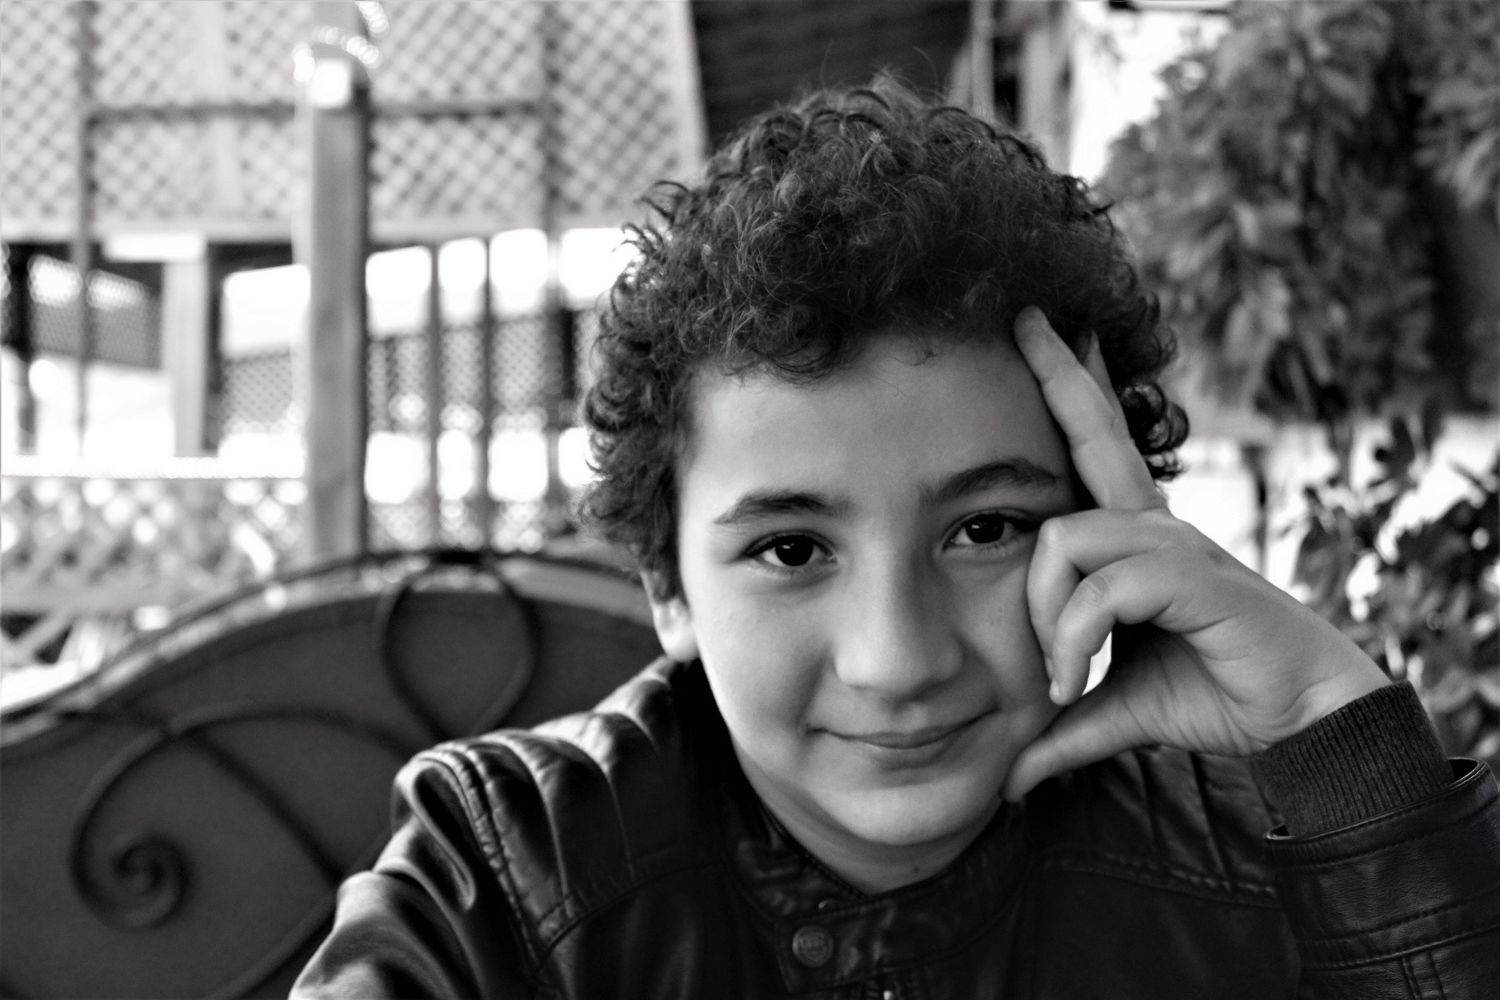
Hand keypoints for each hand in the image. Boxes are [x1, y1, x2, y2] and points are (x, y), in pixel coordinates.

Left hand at [1002, 307, 1387, 801]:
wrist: (1298, 720)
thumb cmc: (1214, 695)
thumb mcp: (1118, 706)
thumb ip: (1062, 726)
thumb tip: (1007, 777)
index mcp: (1137, 540)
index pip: (1094, 451)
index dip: (1072, 391)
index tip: (1051, 332)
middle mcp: (1154, 527)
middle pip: (1093, 436)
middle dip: (1057, 374)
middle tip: (1026, 314)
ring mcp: (1176, 546)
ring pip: (1067, 540)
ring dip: (1046, 619)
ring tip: (1057, 679)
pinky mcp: (1195, 577)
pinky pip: (1104, 590)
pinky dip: (1075, 639)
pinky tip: (1074, 679)